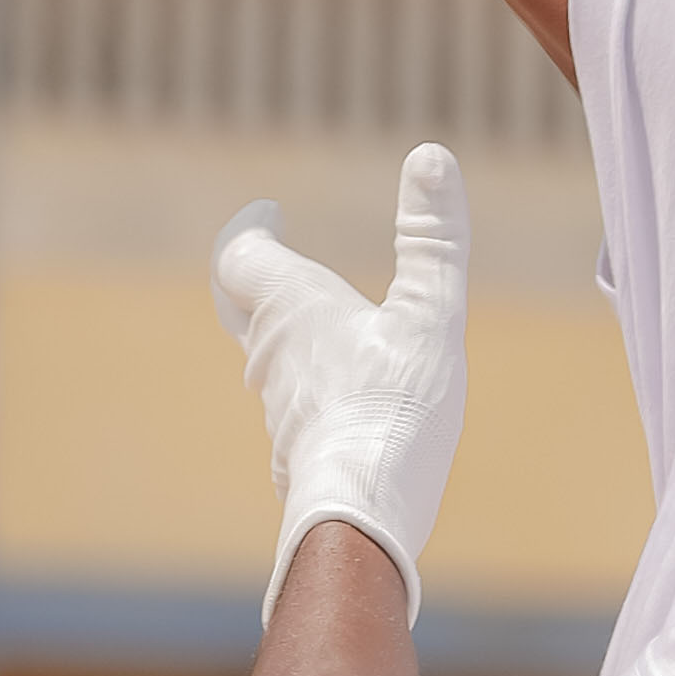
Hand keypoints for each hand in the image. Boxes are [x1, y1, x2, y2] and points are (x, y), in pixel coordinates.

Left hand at [216, 139, 469, 608]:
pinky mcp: (300, 460)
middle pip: (250, 312)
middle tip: (288, 273)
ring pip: (274, 369)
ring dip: (296, 348)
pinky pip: (300, 418)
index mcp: (293, 309)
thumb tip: (430, 156)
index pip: (242, 258)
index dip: (253, 235)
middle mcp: (273, 358)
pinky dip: (318, 402)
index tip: (269, 219)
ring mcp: (282, 415)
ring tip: (332, 340)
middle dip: (268, 288)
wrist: (362, 519)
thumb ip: (432, 240)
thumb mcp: (429, 313)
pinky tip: (351, 417)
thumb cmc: (393, 408)